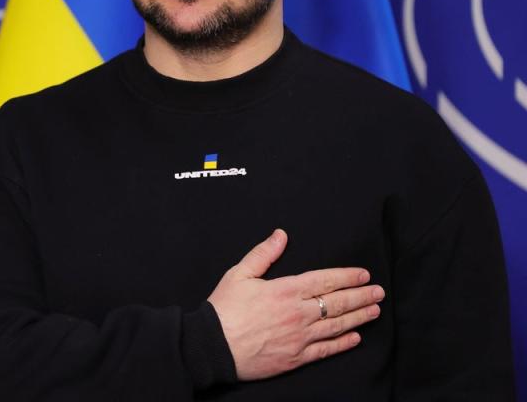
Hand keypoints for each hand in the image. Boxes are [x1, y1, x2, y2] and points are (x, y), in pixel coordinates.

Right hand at [206, 229, 383, 380]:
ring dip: (358, 317)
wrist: (213, 346)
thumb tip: (280, 235)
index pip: (325, 280)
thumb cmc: (224, 309)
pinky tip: (355, 338)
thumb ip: (263, 254)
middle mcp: (298, 313)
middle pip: (337, 303)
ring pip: (337, 326)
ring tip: (374, 311)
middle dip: (361, 296)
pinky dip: (342, 343)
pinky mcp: (296, 357)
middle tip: (378, 292)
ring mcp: (299, 337)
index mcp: (285, 290)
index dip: (347, 277)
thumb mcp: (239, 274)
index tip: (363, 274)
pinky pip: (326, 350)